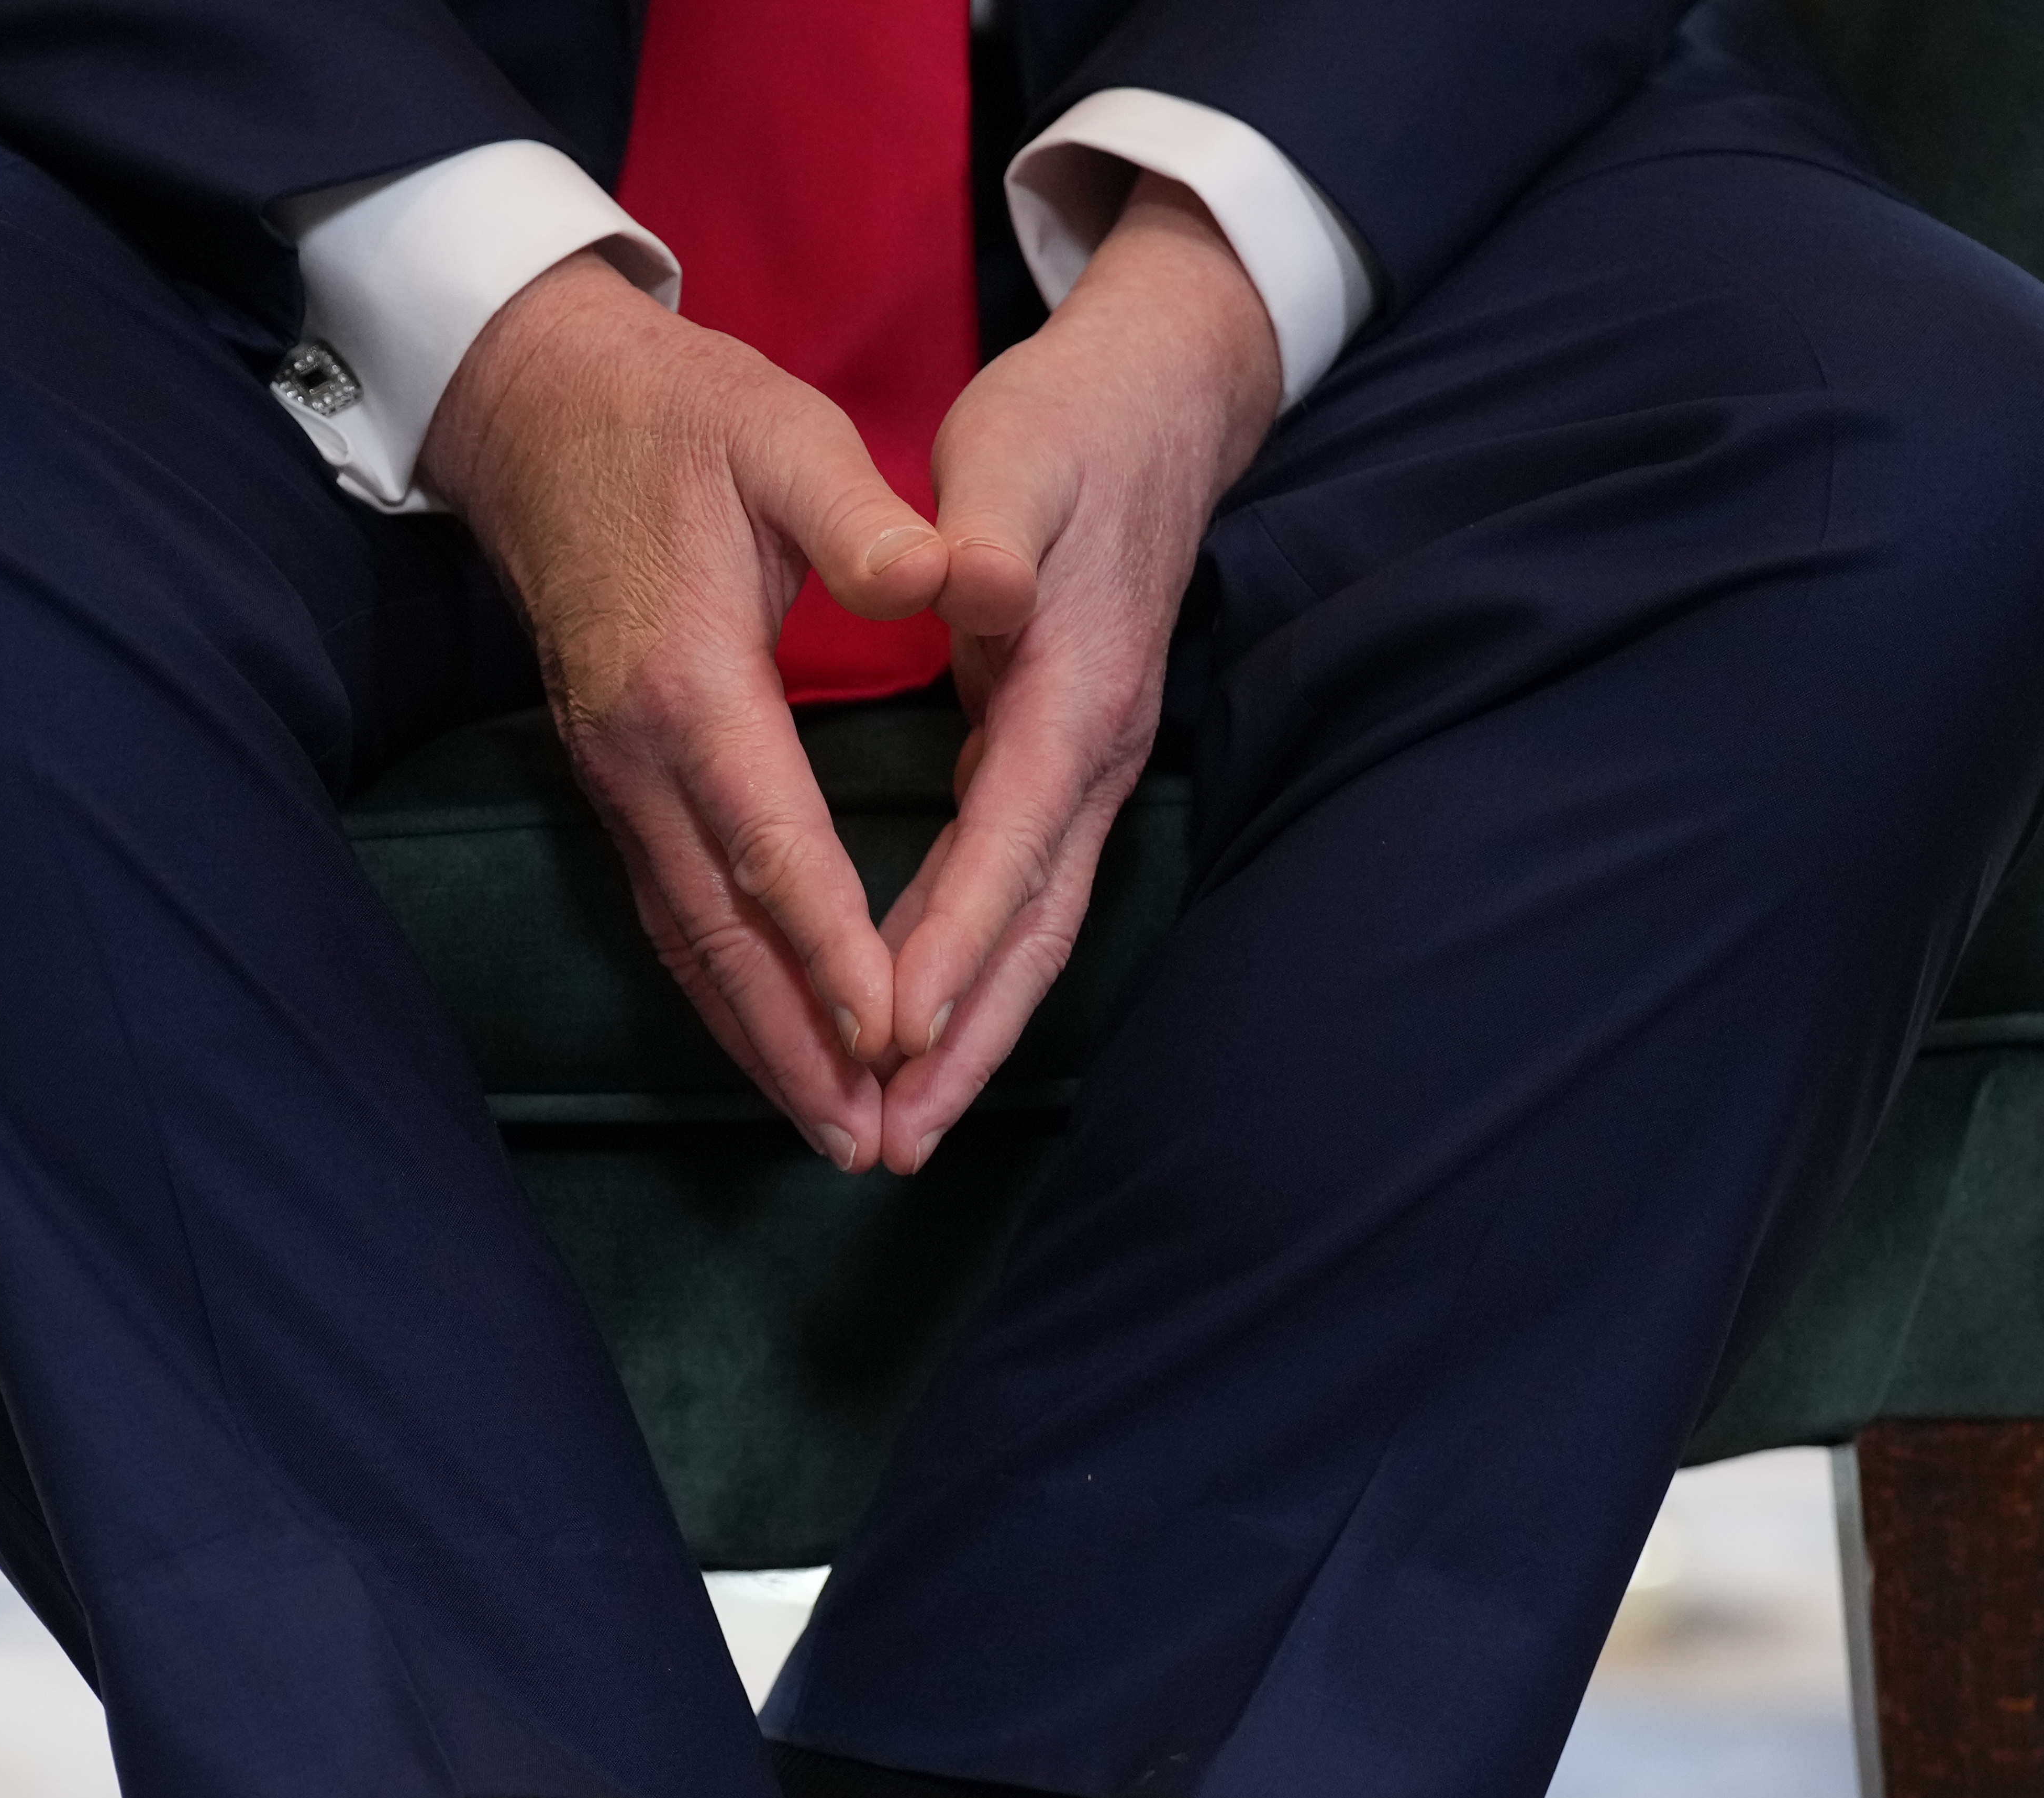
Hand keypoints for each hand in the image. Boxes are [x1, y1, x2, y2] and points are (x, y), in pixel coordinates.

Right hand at [421, 253, 949, 1168]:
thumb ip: (868, 518)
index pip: (773, 846)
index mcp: (690, 678)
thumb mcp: (786, 433)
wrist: (540, 409)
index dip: (834, 949)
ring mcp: (613, 775)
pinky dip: (722, 993)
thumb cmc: (679, 415)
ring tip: (831, 1130)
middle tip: (867, 1140)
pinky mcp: (613, 781)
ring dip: (758, 1042)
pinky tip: (771, 1047)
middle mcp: (636, 752)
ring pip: (688, 941)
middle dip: (798, 1044)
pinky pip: (670, 914)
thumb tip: (952, 576)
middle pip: (722, 930)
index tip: (893, 1033)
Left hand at [872, 176, 1280, 1173]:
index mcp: (1073, 683)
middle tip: (890, 1142)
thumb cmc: (1066, 429)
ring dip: (968, 1037)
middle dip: (963, 1042)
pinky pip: (1018, 903)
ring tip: (899, 1130)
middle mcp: (1092, 752)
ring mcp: (1086, 772)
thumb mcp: (1018, 448)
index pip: (1008, 836)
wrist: (1154, 410)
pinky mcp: (1062, 774)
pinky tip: (917, 1037)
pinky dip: (971, 978)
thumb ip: (989, 523)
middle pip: (1034, 928)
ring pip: (1032, 933)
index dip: (953, 937)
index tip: (889, 1027)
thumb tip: (971, 583)